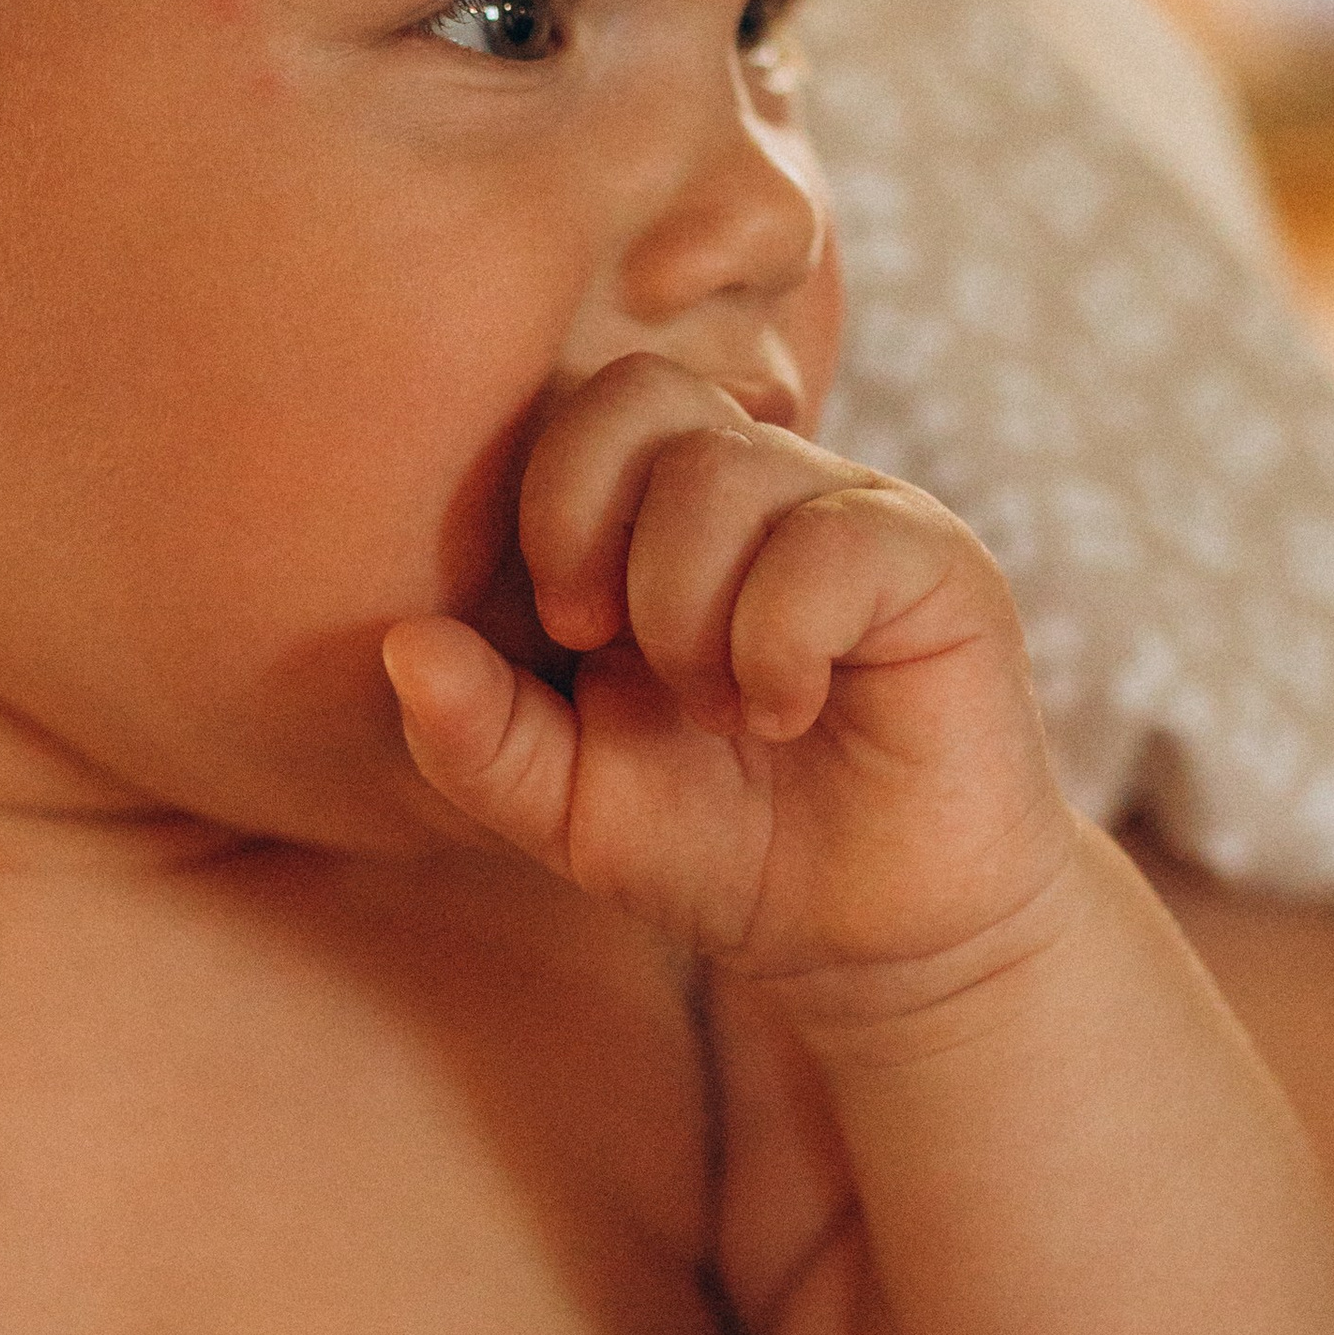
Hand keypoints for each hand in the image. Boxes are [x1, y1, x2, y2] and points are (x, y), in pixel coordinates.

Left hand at [384, 353, 1068, 977]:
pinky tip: (785, 710)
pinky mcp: (931, 564)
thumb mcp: (571, 808)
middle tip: (601, 644)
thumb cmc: (727, 852)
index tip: (562, 632)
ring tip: (720, 714)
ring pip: (724, 470)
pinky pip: (826, 543)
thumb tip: (402, 644)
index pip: (585, 410)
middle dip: (589, 523)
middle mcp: (759, 490)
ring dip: (685, 611)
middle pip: (643, 395)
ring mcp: (848, 516)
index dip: (550, 499)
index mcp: (662, 521)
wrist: (875, 939)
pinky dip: (776, 642)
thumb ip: (480, 737)